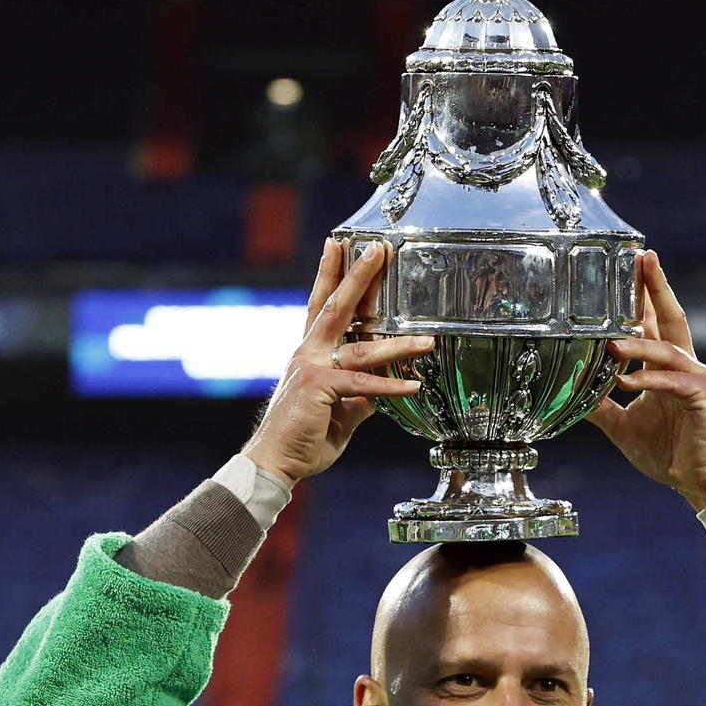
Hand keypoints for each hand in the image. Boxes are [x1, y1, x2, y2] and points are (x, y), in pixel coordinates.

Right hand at [241, 240, 430, 490]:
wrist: (276, 460)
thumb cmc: (305, 436)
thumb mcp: (341, 410)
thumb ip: (361, 397)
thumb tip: (381, 394)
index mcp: (310, 352)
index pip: (322, 305)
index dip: (330, 273)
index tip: (339, 244)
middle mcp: (308, 352)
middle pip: (336, 306)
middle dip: (357, 275)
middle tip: (377, 248)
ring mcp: (312, 368)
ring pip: (361, 347)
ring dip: (398, 343)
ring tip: (429, 340)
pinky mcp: (320, 388)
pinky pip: (362, 384)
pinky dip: (389, 386)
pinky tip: (413, 385)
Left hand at [585, 251, 705, 509]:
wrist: (699, 482)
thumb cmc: (669, 453)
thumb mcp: (622, 426)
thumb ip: (600, 405)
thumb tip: (570, 390)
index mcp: (667, 368)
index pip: (655, 324)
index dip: (643, 296)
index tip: (630, 267)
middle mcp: (686, 365)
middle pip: (671, 317)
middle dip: (656, 288)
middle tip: (644, 258)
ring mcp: (698, 378)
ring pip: (667, 350)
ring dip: (639, 344)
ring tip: (612, 341)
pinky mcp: (705, 397)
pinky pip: (675, 382)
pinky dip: (651, 379)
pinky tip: (628, 380)